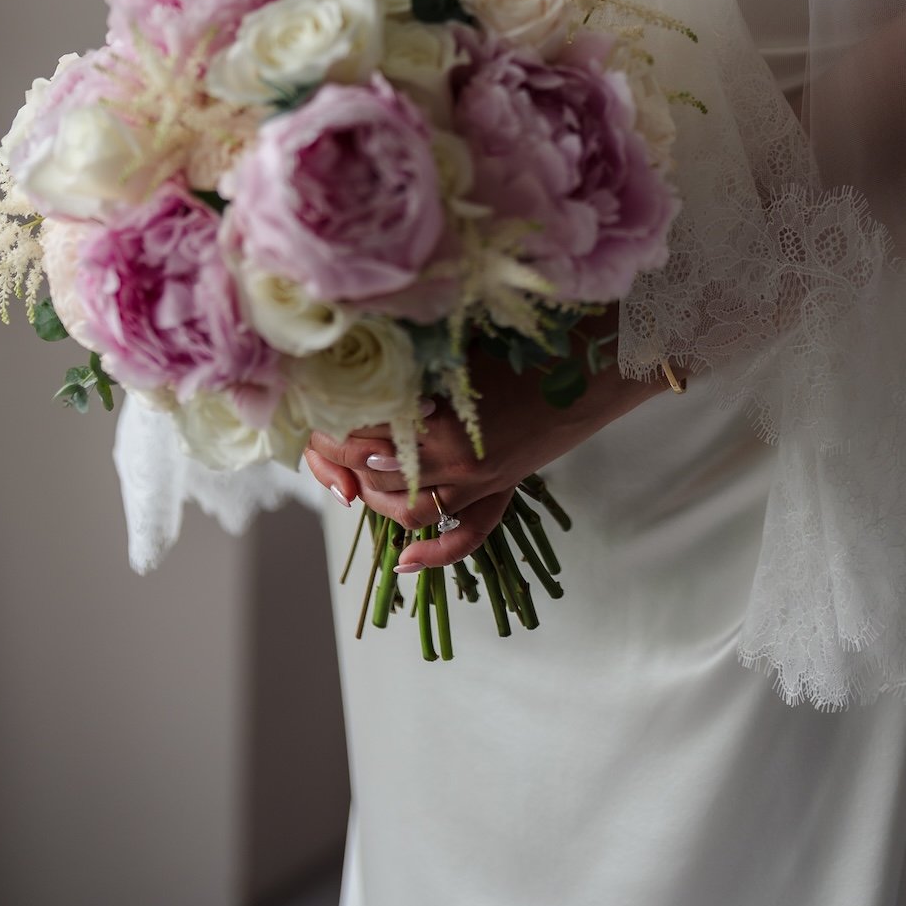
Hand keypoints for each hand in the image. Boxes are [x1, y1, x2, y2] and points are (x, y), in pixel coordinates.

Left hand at [304, 325, 663, 573]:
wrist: (591, 364)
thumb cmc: (524, 341)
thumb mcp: (458, 348)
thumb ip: (413, 365)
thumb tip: (360, 362)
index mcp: (439, 418)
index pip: (362, 434)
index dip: (331, 427)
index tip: (314, 412)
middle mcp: (454, 459)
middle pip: (376, 472)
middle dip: (338, 461)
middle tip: (320, 445)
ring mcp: (480, 481)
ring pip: (410, 509)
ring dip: (374, 498)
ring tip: (353, 483)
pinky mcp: (501, 489)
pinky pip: (466, 534)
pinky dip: (434, 554)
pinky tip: (405, 563)